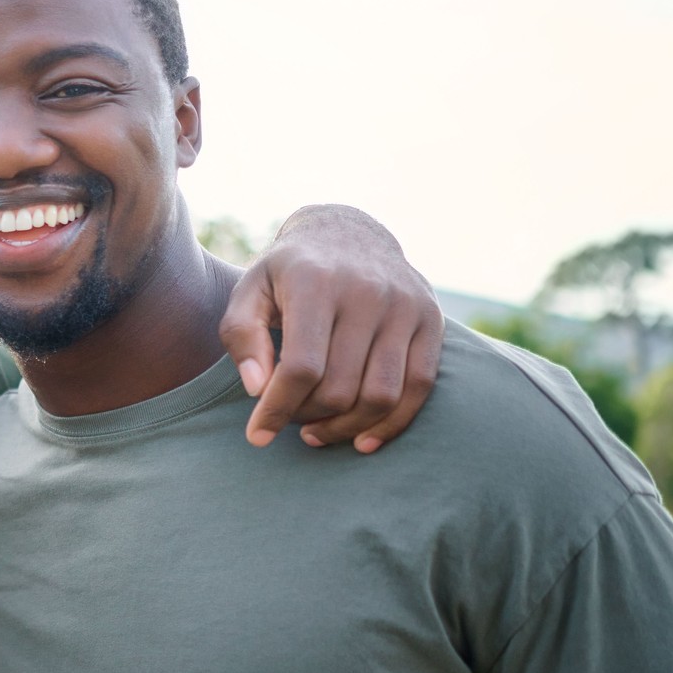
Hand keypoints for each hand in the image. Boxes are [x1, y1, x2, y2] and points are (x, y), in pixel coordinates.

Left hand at [220, 205, 443, 452]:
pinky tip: (361, 439)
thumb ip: (241, 335)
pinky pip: (419, 387)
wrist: (347, 233)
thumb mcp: (249, 290)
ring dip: (345, 428)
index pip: (302, 366)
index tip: (258, 434)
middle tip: (288, 420)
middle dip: (306, 416)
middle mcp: (367, 292)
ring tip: (315, 432)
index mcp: (316, 282)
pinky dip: (391, 424)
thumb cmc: (288, 274)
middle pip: (340, 387)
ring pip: (381, 395)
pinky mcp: (431, 320)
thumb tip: (257, 388)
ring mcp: (405, 306)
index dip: (278, 409)